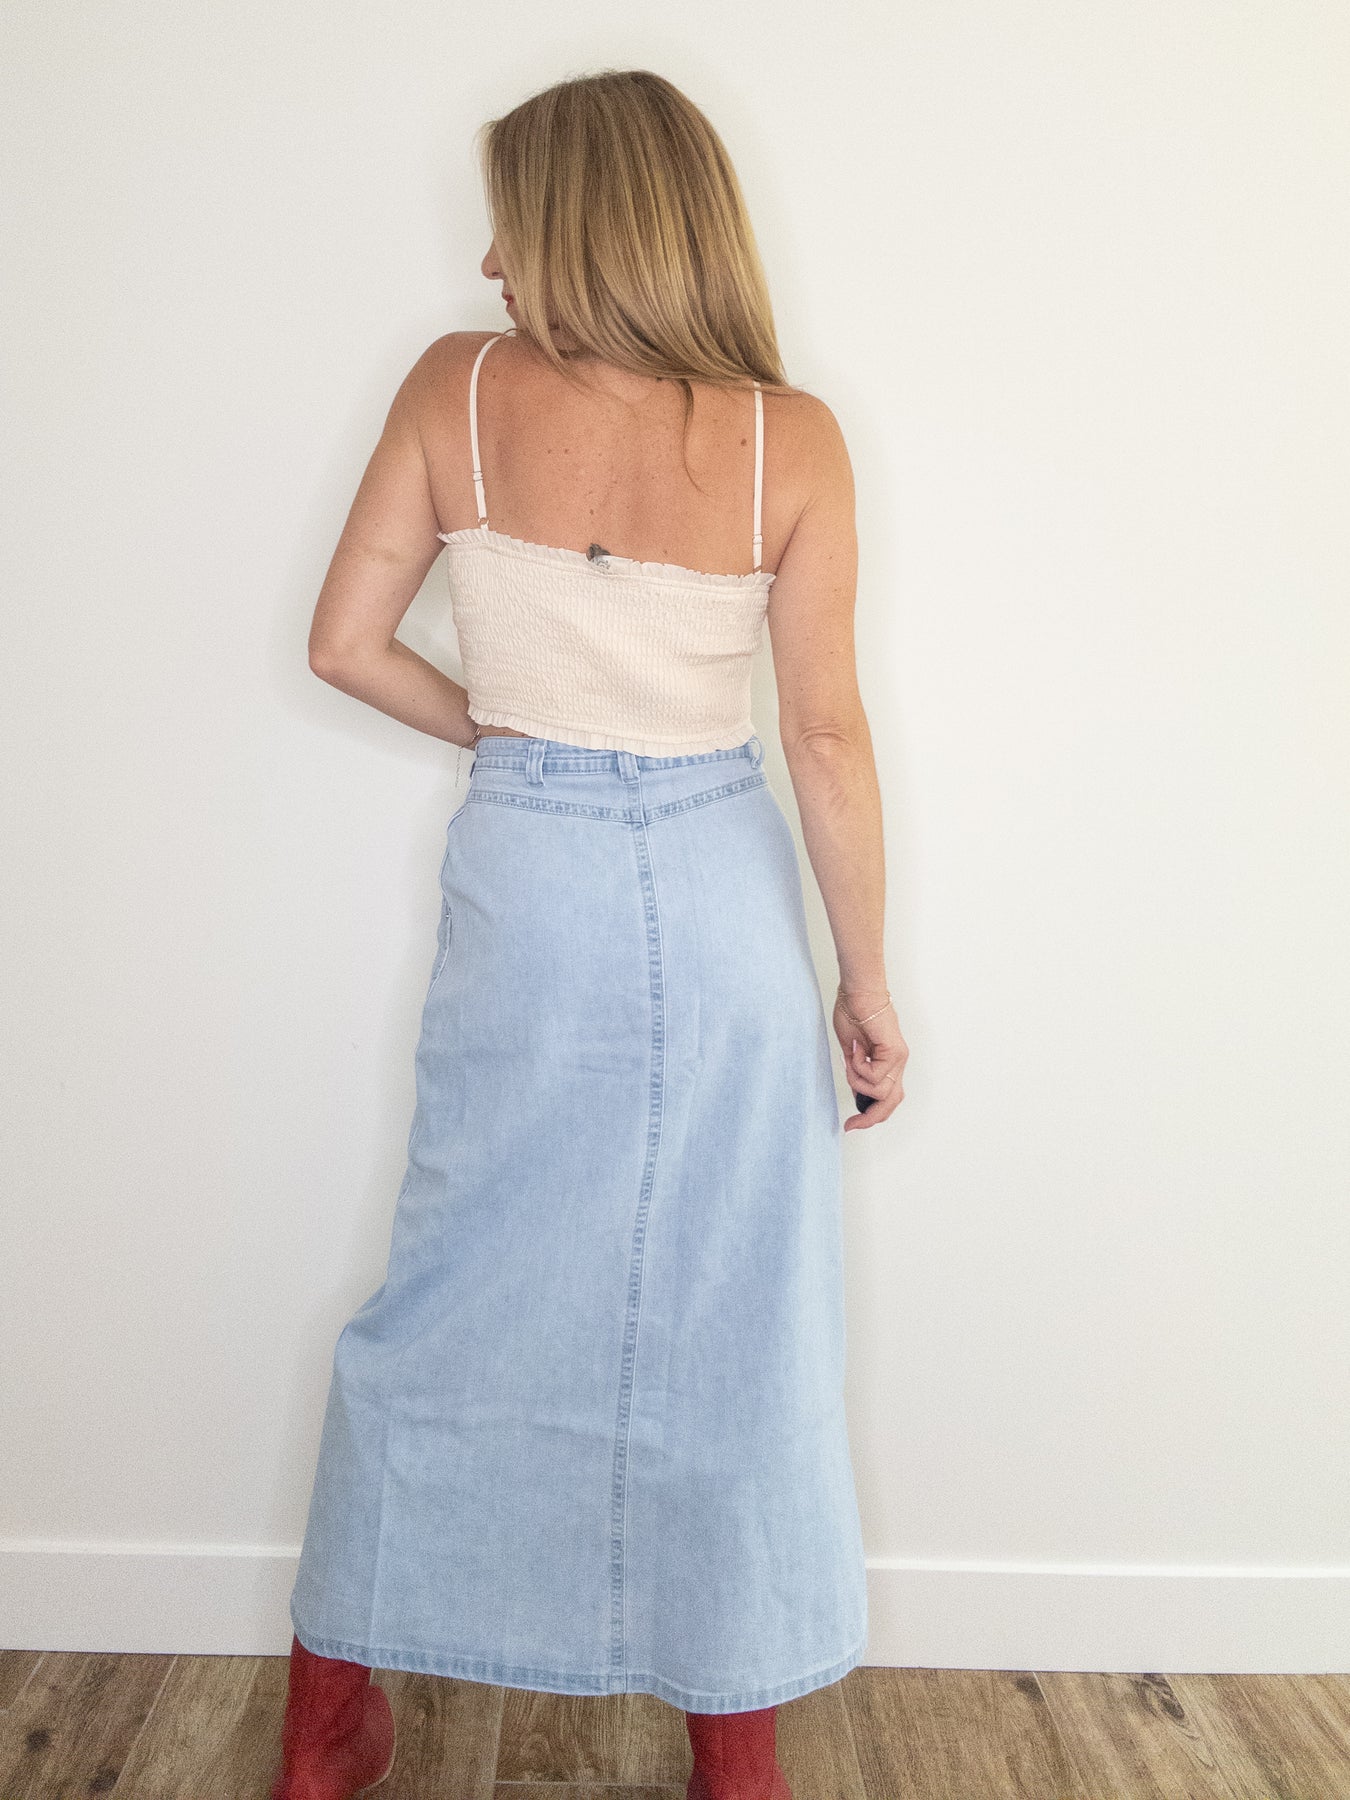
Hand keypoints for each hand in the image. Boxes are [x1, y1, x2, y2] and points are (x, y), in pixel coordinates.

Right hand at [832, 986, 907, 1130]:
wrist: (857, 992)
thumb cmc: (853, 1013)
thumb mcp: (852, 1054)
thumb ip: (857, 1074)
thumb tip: (857, 1093)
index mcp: (888, 1064)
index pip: (887, 1099)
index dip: (871, 1116)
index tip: (851, 1125)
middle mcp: (897, 1063)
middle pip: (891, 1103)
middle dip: (870, 1117)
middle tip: (852, 1124)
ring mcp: (898, 1058)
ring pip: (880, 1091)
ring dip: (858, 1081)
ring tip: (850, 1059)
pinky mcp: (894, 1051)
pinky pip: (875, 1075)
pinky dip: (859, 1066)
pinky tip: (856, 1048)